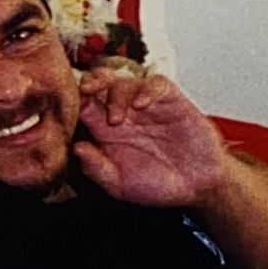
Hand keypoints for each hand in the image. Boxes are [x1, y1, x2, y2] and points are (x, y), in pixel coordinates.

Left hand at [75, 70, 229, 207]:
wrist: (198, 186)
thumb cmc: (160, 186)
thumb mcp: (121, 186)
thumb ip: (98, 170)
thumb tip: (77, 149)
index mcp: (106, 131)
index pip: (83, 105)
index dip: (74, 101)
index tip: (68, 109)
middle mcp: (124, 113)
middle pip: (100, 85)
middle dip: (90, 82)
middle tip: (86, 91)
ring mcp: (147, 106)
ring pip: (124, 82)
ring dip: (115, 94)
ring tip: (116, 119)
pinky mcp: (171, 101)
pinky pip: (156, 84)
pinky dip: (146, 90)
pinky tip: (142, 106)